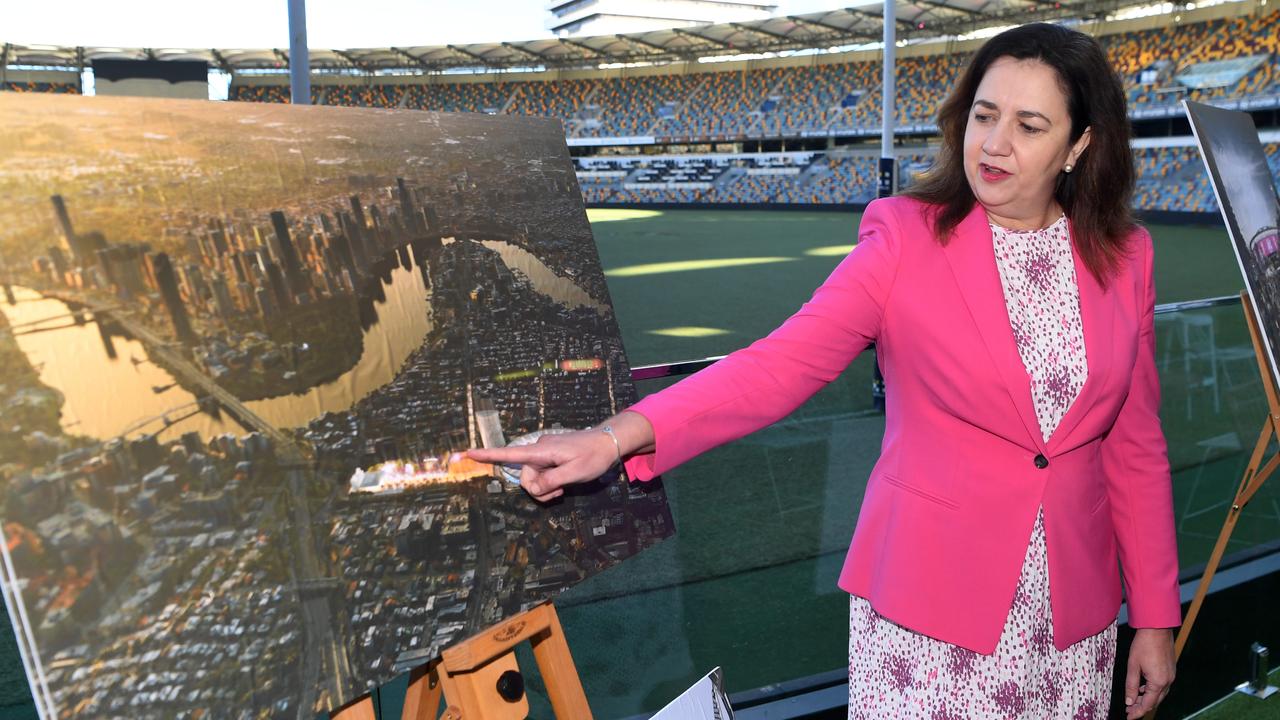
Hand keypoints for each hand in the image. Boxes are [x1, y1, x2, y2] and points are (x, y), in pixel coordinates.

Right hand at [468, 429, 615, 501]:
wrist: (609, 443)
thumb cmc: (593, 456)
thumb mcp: (574, 473)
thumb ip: (551, 481)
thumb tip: (533, 487)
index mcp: (542, 450)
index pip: (510, 453)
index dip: (488, 455)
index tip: (468, 452)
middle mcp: (539, 449)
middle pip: (524, 476)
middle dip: (537, 489)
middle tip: (559, 492)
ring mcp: (544, 453)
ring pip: (533, 478)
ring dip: (544, 488)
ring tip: (563, 488)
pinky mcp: (550, 457)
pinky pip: (541, 474)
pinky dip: (549, 483)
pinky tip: (562, 484)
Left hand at [1125, 627, 1175, 718]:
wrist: (1157, 628)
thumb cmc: (1144, 644)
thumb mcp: (1133, 666)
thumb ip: (1131, 686)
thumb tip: (1129, 701)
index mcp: (1158, 682)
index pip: (1148, 704)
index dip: (1138, 712)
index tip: (1129, 716)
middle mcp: (1168, 681)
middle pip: (1155, 701)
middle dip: (1142, 707)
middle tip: (1130, 710)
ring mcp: (1171, 675)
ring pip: (1160, 694)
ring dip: (1148, 699)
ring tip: (1134, 701)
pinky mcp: (1171, 670)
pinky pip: (1162, 685)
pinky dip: (1153, 690)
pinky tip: (1144, 688)